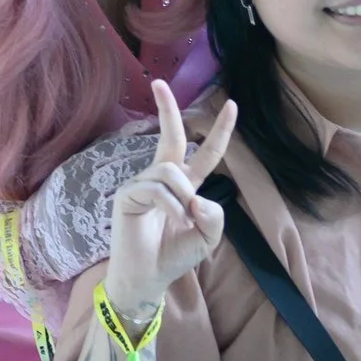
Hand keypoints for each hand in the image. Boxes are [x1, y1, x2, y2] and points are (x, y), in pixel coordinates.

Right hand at [104, 81, 237, 318]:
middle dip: (168, 108)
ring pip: (170, 170)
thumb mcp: (207, 236)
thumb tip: (197, 197)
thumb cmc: (174, 256)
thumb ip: (214, 214)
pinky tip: (175, 221)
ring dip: (183, 195)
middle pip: (170, 136)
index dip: (220, 131)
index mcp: (185, 185)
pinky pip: (156, 187)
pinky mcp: (127, 194)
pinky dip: (171, 206)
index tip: (232, 105)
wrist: (148, 278)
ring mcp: (142, 184)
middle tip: (159, 82)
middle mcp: (162, 178)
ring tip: (184, 220)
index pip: (205, 153)